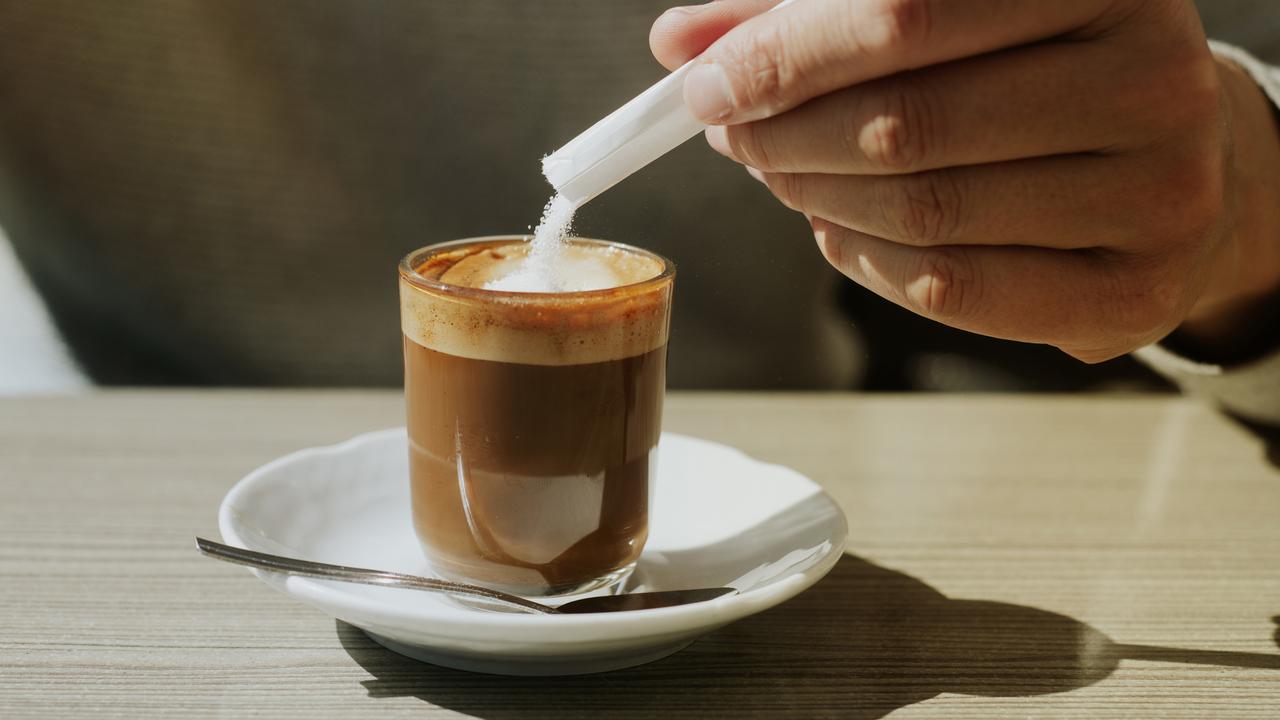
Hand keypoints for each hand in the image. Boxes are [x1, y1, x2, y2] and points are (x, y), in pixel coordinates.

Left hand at [651, 0, 1279, 362]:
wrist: (1160, 163)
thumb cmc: (1027, 72)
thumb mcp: (936, 18)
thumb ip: (809, 16)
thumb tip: (681, 43)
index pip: (907, 11)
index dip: (785, 54)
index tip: (707, 85)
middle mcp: (1152, 76)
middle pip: (907, 122)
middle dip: (786, 136)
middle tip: (734, 137)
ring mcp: (1159, 192)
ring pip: (924, 212)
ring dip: (817, 200)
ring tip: (783, 175)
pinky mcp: (1134, 292)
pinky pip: (952, 291)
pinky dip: (866, 263)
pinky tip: (835, 230)